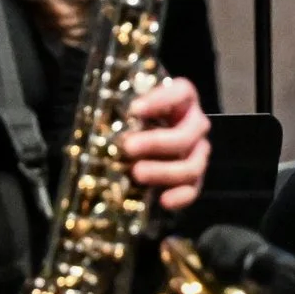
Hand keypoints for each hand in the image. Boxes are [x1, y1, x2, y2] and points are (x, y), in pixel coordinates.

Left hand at [123, 78, 209, 210]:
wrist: (138, 143)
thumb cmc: (129, 121)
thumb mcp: (124, 111)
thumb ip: (118, 113)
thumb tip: (97, 126)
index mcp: (182, 100)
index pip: (181, 92)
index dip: (161, 99)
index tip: (135, 109)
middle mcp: (194, 124)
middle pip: (187, 133)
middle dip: (157, 142)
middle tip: (128, 147)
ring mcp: (197, 152)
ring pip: (192, 164)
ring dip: (164, 171)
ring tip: (136, 174)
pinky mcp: (194, 177)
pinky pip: (193, 188)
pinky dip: (180, 196)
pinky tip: (163, 201)